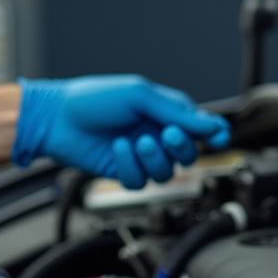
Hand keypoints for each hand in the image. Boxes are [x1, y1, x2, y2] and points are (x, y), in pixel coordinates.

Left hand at [11, 75, 229, 185]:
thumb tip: (212, 125)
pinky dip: (131, 166)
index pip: (198, 127)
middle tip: (167, 133)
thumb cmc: (96, 98)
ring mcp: (139, 156)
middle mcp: (155, 135)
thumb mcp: (140, 96)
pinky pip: (139, 181)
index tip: (219, 137)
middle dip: (181, 146)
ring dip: (154, 158)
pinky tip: (118, 148)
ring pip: (165, 173)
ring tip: (138, 141)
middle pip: (187, 154)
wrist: (57, 117)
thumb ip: (176, 112)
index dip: (213, 134)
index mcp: (163, 111)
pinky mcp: (122, 172)